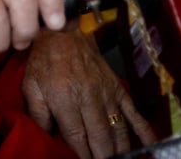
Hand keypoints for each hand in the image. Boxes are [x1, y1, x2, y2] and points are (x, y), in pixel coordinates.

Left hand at [22, 27, 156, 157]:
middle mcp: (88, 98)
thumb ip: (38, 113)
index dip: (82, 154)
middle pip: (100, 136)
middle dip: (103, 155)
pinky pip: (133, 112)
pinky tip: (149, 145)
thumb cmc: (44, 61)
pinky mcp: (117, 88)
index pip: (76, 135)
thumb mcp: (31, 85)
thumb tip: (48, 136)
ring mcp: (106, 93)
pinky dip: (143, 130)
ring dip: (120, 149)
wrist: (64, 33)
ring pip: (117, 128)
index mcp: (64, 98)